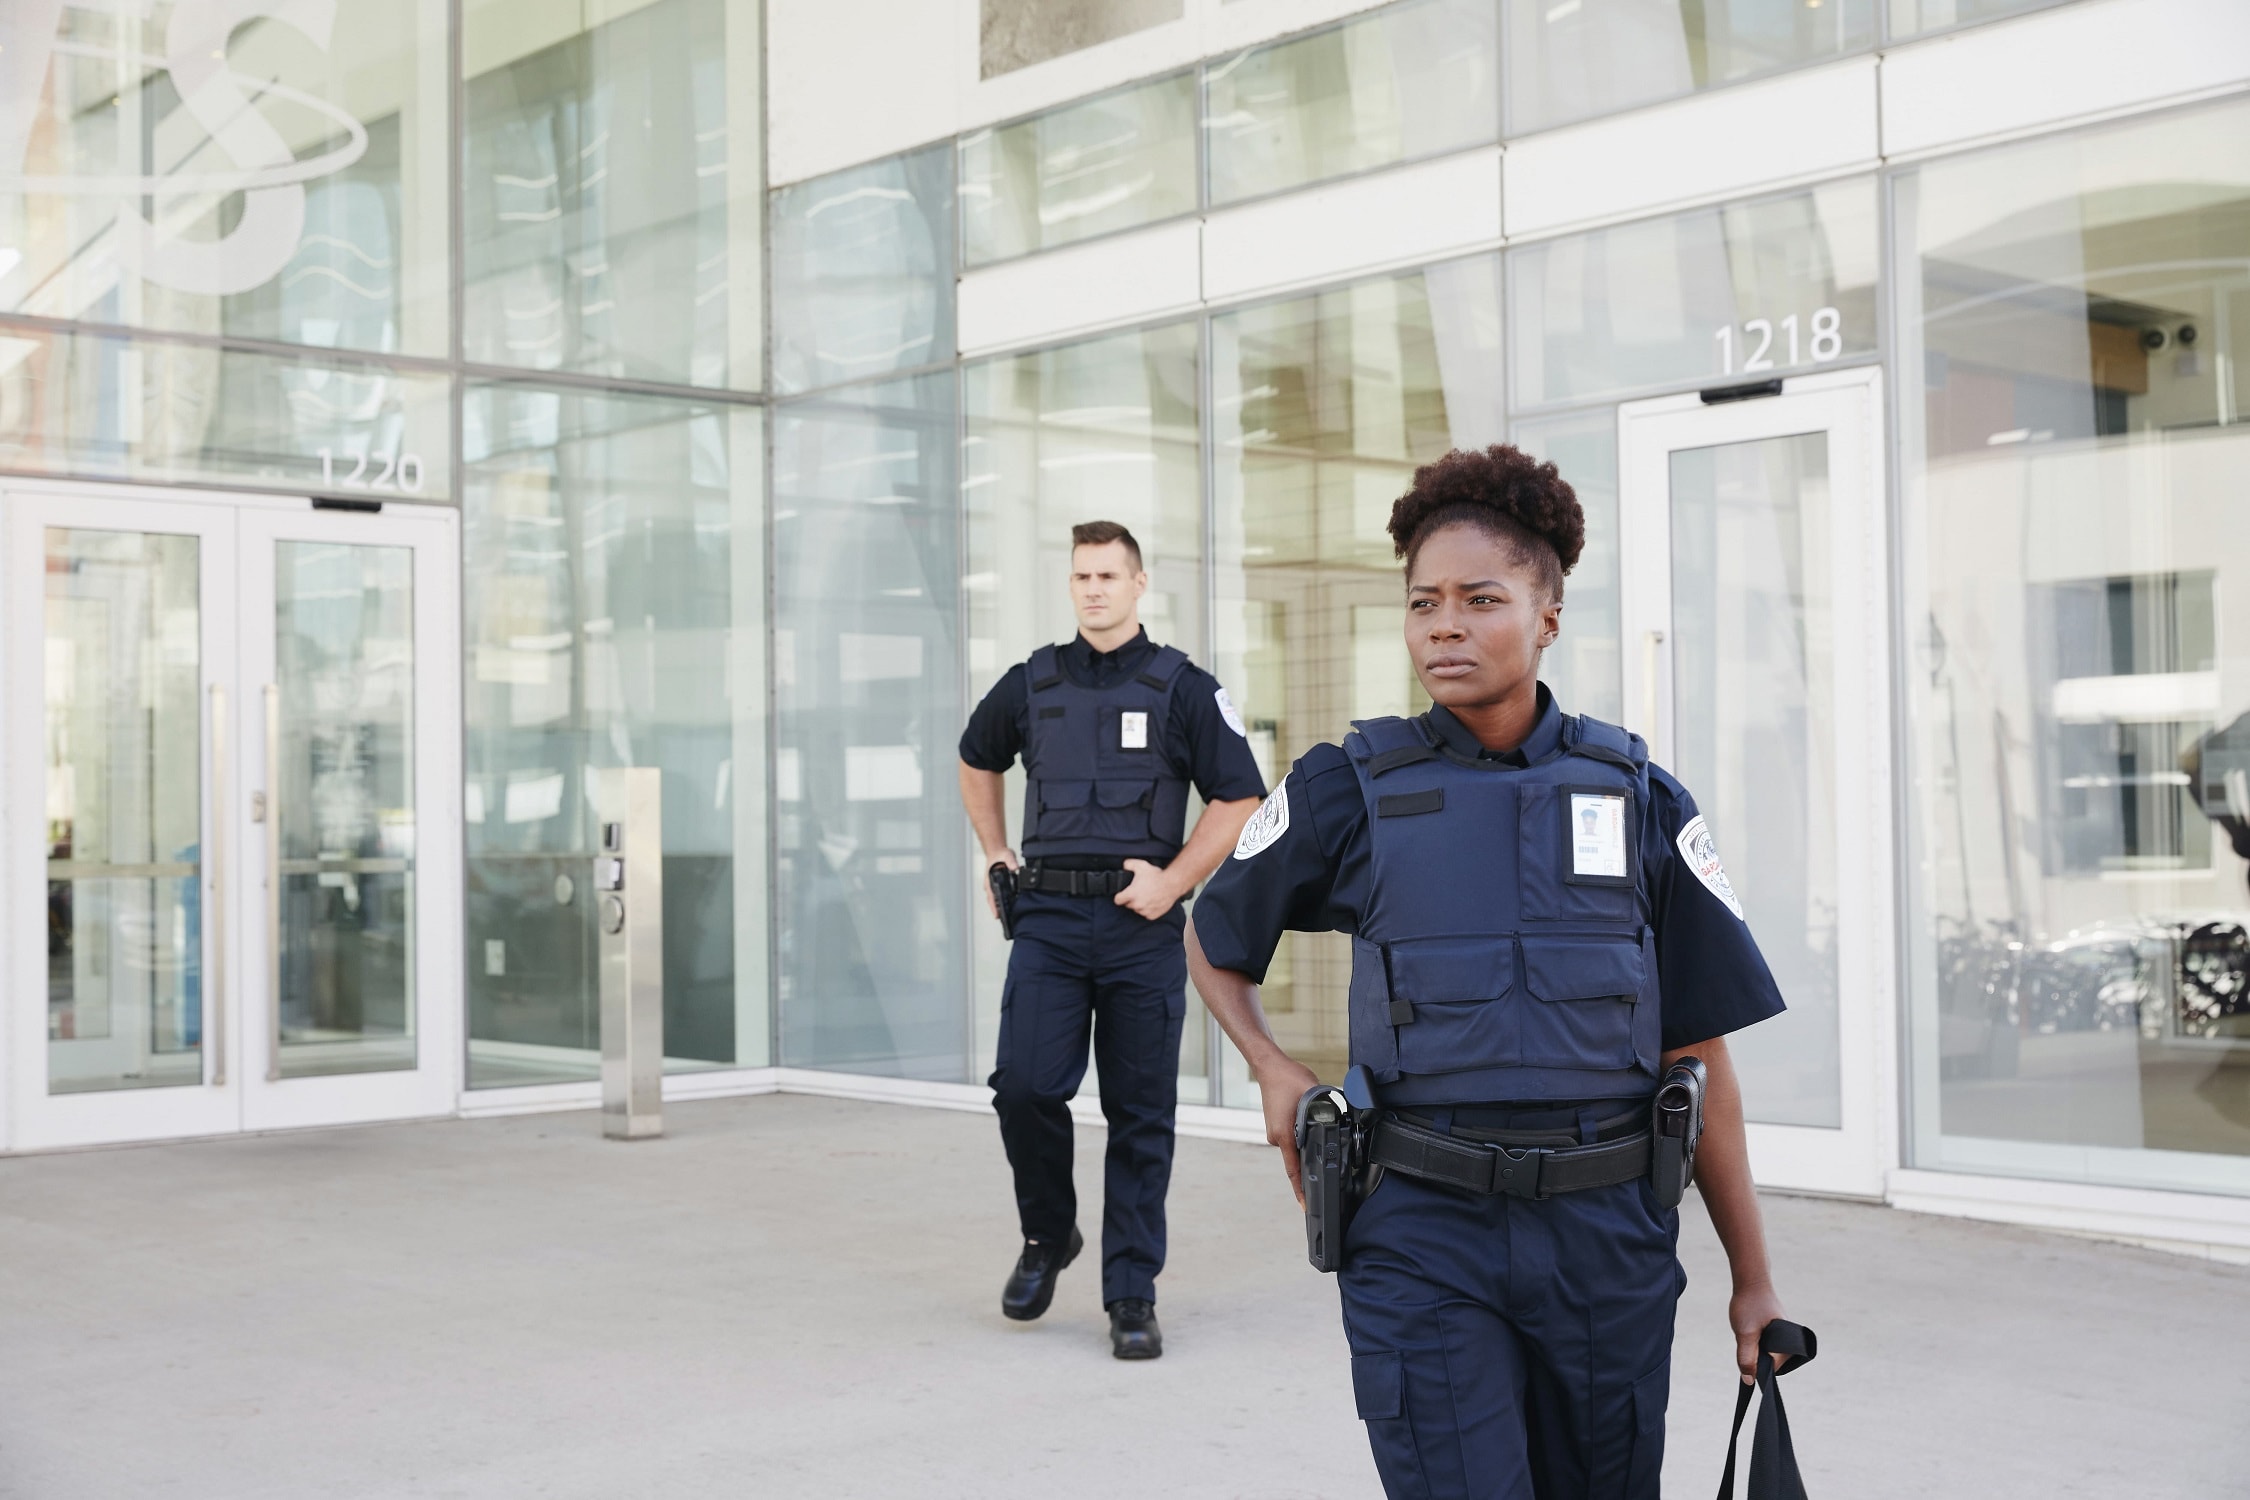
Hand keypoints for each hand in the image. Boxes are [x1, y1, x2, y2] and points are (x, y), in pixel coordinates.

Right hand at [981, 848, 1017, 919]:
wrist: (996, 851)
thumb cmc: (999, 854)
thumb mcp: (1007, 855)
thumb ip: (1011, 861)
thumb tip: (1016, 868)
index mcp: (989, 880)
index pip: (991, 896)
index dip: (994, 907)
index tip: (996, 916)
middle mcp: (990, 885)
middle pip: (992, 901)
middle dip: (996, 911)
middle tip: (1003, 921)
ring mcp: (993, 886)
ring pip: (995, 899)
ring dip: (999, 907)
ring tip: (1006, 917)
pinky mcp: (997, 885)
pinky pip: (999, 895)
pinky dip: (1002, 901)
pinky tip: (1009, 906)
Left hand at [1112, 858, 1179, 920]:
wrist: (1172, 884)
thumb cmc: (1158, 876)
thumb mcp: (1141, 865)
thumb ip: (1129, 864)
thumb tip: (1124, 866)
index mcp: (1131, 894)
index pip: (1117, 900)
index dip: (1119, 896)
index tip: (1123, 894)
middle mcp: (1137, 904)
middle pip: (1128, 905)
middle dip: (1131, 899)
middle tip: (1139, 891)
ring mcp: (1145, 911)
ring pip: (1137, 910)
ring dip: (1140, 904)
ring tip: (1147, 896)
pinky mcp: (1152, 915)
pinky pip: (1146, 914)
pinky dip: (1148, 909)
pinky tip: (1152, 901)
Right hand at [1254, 1055, 1321, 1208]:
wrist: (1270, 1066)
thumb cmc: (1289, 1078)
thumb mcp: (1313, 1095)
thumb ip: (1324, 1113)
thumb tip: (1336, 1125)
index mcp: (1283, 1134)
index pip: (1294, 1170)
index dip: (1301, 1191)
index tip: (1306, 1207)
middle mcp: (1277, 1136)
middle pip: (1298, 1158)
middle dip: (1313, 1159)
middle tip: (1329, 1157)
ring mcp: (1275, 1131)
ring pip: (1296, 1145)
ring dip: (1308, 1141)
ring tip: (1316, 1125)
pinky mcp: (1277, 1125)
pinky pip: (1292, 1137)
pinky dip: (1302, 1134)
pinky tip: (1308, 1120)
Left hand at [1729, 1282, 1790, 1383]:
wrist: (1750, 1279)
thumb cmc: (1749, 1305)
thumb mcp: (1745, 1333)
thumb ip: (1747, 1358)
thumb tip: (1749, 1381)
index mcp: (1788, 1346)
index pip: (1771, 1368)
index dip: (1756, 1362)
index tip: (1748, 1344)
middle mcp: (1789, 1342)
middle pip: (1767, 1360)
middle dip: (1754, 1351)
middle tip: (1748, 1330)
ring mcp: (1783, 1335)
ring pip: (1763, 1350)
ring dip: (1753, 1343)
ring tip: (1750, 1324)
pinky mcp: (1776, 1329)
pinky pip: (1763, 1341)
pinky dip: (1754, 1336)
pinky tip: (1751, 1323)